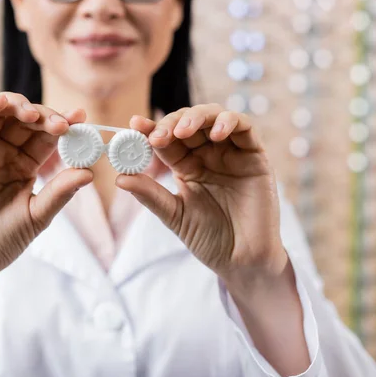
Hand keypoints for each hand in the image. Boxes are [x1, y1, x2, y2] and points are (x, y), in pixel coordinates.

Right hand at [0, 92, 92, 298]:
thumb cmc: (4, 240)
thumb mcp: (39, 214)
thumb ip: (61, 191)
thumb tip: (91, 172)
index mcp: (23, 165)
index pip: (44, 135)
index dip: (61, 123)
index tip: (81, 117)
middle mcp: (1, 153)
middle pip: (23, 119)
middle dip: (43, 115)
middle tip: (61, 123)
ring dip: (15, 104)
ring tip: (33, 114)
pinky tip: (2, 104)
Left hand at [116, 105, 286, 284]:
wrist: (241, 260)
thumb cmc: (209, 239)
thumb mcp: (174, 215)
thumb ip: (150, 195)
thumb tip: (119, 178)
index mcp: (187, 165)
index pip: (167, 139)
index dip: (151, 128)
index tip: (134, 124)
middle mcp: (208, 154)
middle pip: (189, 122)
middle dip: (171, 122)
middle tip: (157, 135)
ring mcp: (232, 153)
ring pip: (215, 116)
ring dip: (196, 116)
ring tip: (182, 132)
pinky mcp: (255, 156)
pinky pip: (245, 127)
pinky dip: (229, 122)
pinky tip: (215, 135)